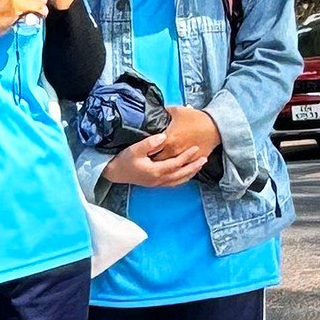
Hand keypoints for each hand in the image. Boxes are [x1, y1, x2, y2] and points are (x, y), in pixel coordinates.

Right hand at [99, 108, 220, 187]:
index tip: (196, 148)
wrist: (115, 173)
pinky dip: (182, 178)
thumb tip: (164, 137)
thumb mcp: (135, 149)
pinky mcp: (155, 183)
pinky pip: (173, 182)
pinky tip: (186, 173)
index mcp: (156, 171)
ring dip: (190, 173)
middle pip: (181, 174)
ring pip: (178, 180)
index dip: (187, 156)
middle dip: (193, 167)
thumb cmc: (125, 160)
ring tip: (199, 166)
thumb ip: (150, 143)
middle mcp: (159, 179)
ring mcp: (157, 183)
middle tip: (205, 159)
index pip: (176, 163)